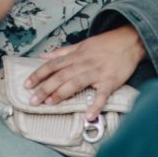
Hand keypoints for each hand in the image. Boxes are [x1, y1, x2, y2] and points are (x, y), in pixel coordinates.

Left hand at [28, 26, 144, 116]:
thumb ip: (62, 52)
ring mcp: (97, 72)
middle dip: (45, 88)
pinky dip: (95, 105)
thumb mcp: (82, 44)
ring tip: (50, 104)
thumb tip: (42, 56)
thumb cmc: (106, 44)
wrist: (131, 41)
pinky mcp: (111, 81)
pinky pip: (102, 94)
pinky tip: (88, 115)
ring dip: (62, 93)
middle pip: (61, 75)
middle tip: (32, 101)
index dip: (39, 74)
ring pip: (76, 82)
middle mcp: (84, 63)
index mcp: (76, 55)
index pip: (53, 65)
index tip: (27, 85)